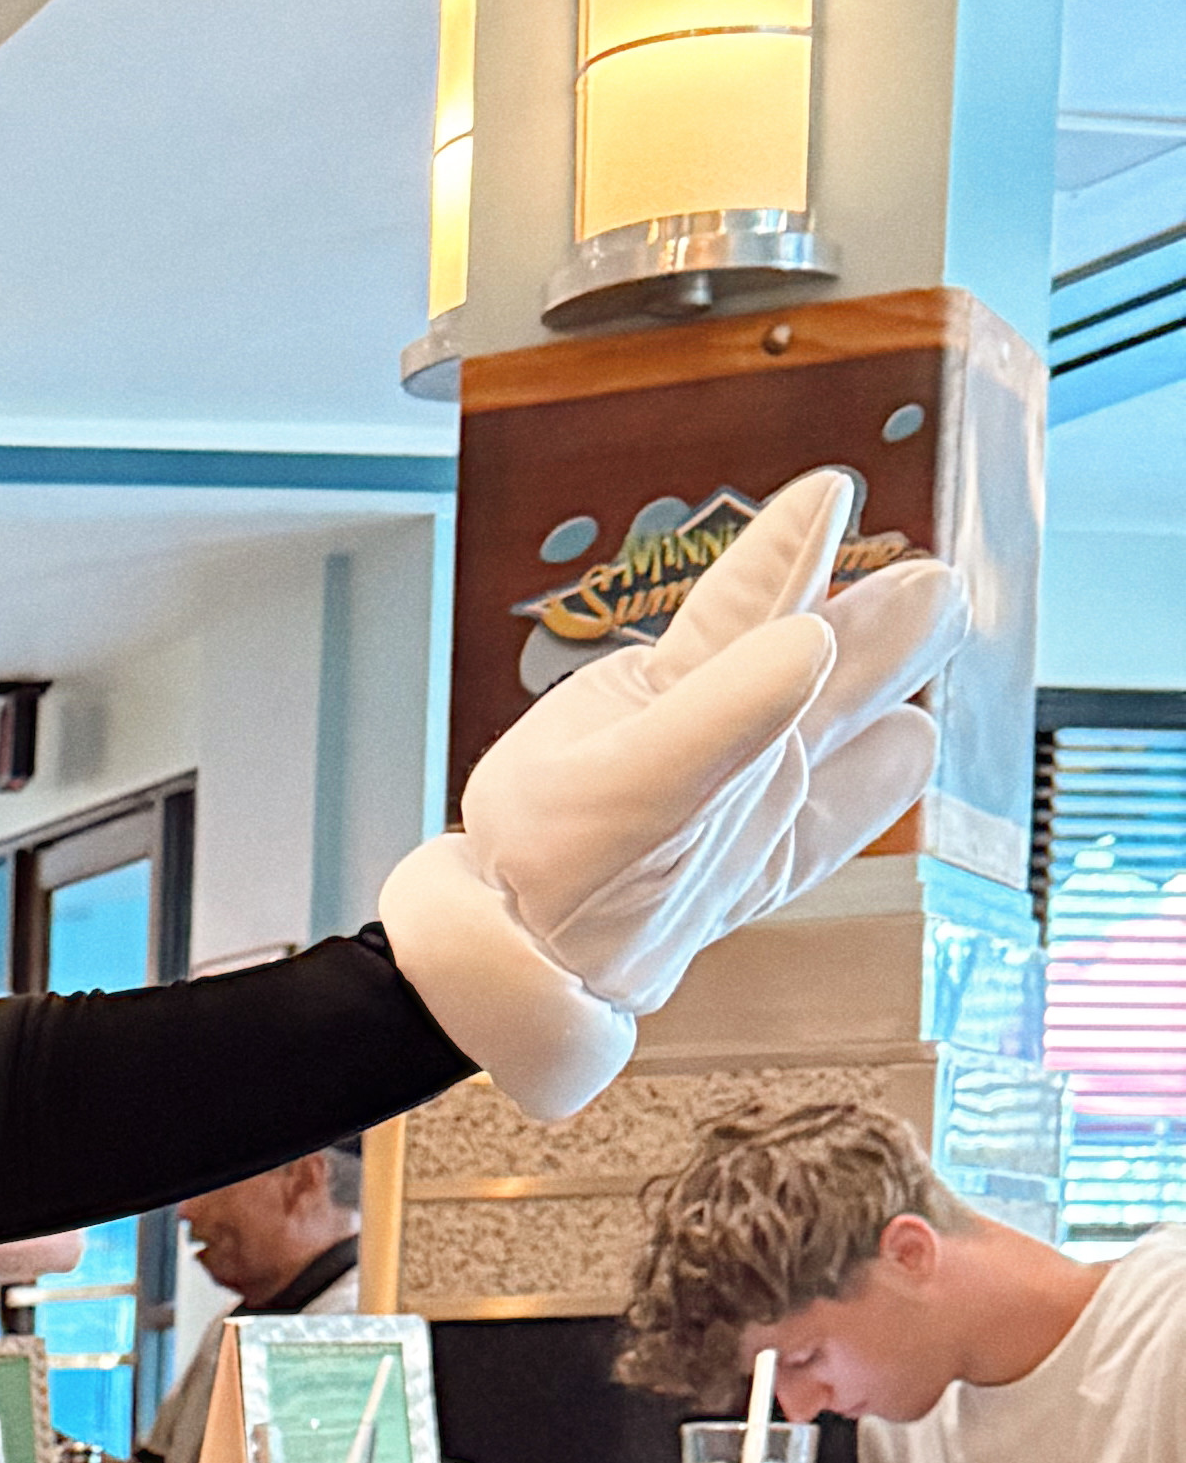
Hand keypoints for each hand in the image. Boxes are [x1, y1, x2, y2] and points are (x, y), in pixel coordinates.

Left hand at [375, 469, 964, 1116]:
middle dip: (874, 614)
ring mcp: (741, 798)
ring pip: (832, 725)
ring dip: (886, 680)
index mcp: (665, 690)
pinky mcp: (758, 863)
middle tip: (936, 575)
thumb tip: (810, 638)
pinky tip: (915, 746)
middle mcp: (712, 733)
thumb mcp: (627, 786)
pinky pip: (832, 819)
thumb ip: (720, 716)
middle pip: (811, 655)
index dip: (792, 545)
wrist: (524, 972)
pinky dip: (875, 786)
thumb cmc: (545, 871)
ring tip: (938, 623)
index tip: (832, 490)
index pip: (745, 599)